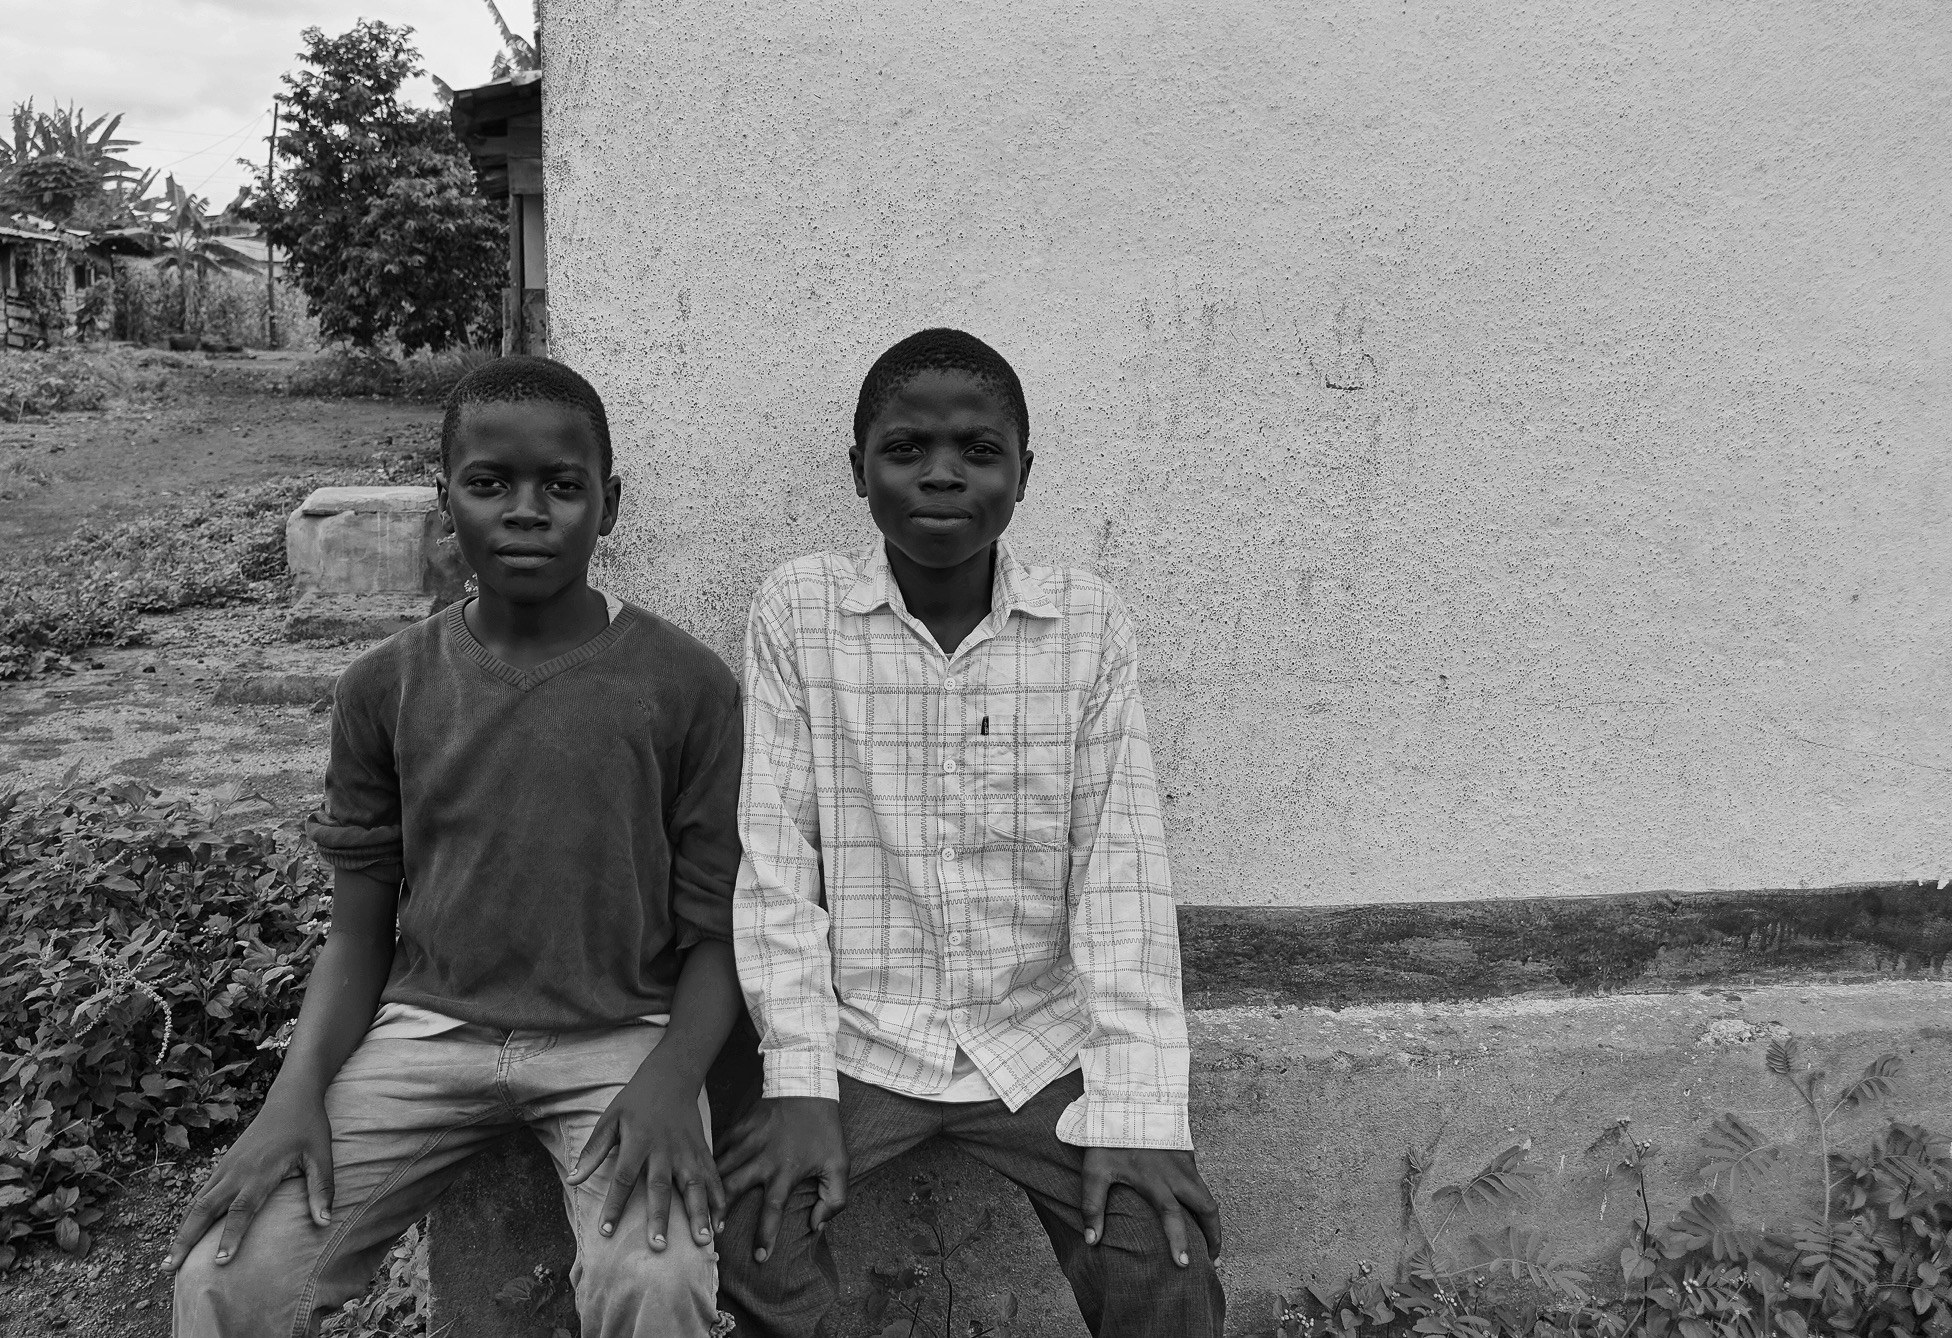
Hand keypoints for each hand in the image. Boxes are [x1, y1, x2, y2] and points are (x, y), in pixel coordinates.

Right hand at [165, 1087, 332, 1271]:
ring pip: (197, 1203)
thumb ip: (321, 1189)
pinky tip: (182, 1232)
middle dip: (186, 1240)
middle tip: (168, 1268)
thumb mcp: (322, 1157)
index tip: (219, 1261)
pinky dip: (189, 1215)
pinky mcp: (223, 1165)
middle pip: (205, 1209)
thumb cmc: (308, 1129)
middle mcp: (237, 1172)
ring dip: (181, 1231)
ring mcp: (226, 1167)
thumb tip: (325, 1222)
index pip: (242, 1209)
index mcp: (261, 1172)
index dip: (231, 1235)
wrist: (290, 1099)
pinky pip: (201, 1193)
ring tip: (167, 1260)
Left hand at [565, 1068, 721, 1251]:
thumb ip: (594, 1152)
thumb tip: (572, 1181)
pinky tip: (720, 1225)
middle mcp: (665, 1149)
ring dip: (699, 1214)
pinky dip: (719, 1201)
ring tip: (702, 1242)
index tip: (606, 1232)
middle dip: (661, 1217)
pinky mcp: (704, 1151)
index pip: (624, 1178)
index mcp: (638, 1142)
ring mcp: (688, 1151)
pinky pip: (714, 1178)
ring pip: (695, 1185)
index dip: (614, 1206)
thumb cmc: (636, 1101)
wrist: (672, 1077)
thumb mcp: (610, 1120)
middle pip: (662, 1187)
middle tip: (659, 1245)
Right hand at [715, 1096, 847, 1262]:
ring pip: (721, 1170)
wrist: (808, 1086)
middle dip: (720, 1213)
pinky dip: (710, 1164)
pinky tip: (703, 1178)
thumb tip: (816, 1226)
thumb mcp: (840, 1164)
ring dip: (709, 1191)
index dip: (765, 1236)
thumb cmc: (824, 1130)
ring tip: (699, 1210)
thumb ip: (834, 1199)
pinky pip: (719, 1149)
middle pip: (733, 1190)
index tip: (759, 1257)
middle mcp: (763, 1158)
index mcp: (786, 1170)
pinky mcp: (740, 1127)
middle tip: (711, 1234)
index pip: (772, 1210)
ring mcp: (748, 1141)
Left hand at [1080, 1146, 1221, 1266]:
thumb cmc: (1110, 1137)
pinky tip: (1196, 1211)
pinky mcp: (1187, 1152)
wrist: (1127, 1100)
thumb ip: (1092, 1206)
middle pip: (1206, 1209)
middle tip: (1211, 1260)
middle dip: (1213, 1236)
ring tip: (1210, 1241)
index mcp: (1155, 1180)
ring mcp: (1185, 1163)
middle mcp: (1176, 1174)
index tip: (1184, 1265)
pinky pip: (1200, 1182)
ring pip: (1207, 1196)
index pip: (1173, 1216)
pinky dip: (1203, 1201)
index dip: (1180, 1242)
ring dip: (1211, 1220)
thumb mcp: (1095, 1170)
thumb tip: (1091, 1241)